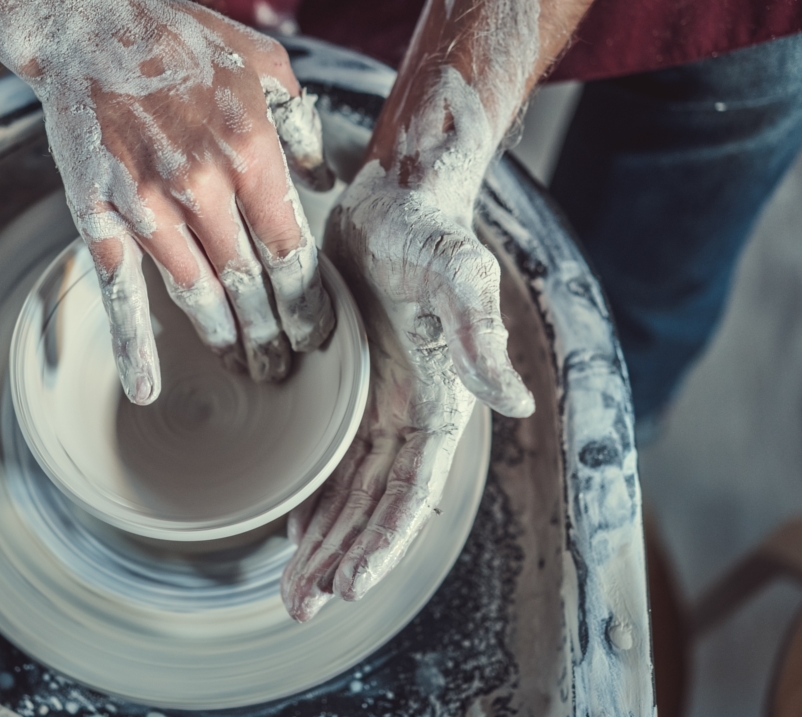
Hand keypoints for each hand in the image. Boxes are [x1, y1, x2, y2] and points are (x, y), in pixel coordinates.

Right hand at [0, 0, 334, 404]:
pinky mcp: (100, 213)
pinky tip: (145, 386)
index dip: (306, 300)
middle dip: (272, 332)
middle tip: (285, 365)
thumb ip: (301, 125)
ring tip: (247, 368)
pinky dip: (132, 343)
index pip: (288, 250)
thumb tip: (325, 178)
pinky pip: (120, 289)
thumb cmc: (184, 41)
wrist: (91, 24)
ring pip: (196, 293)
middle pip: (248, 283)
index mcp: (250, 150)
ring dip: (226, 339)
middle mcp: (202, 185)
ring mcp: (146, 204)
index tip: (317, 329)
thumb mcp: (265, 65)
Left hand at [280, 68, 534, 621]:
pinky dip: (316, 496)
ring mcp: (382, 403)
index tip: (344, 589)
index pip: (410, 493)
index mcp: (441, 401)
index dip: (380, 544)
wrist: (395, 195)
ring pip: (351, 490)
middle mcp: (414, 413)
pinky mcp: (354, 387)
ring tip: (290, 586)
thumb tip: (511, 404)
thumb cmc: (426, 230)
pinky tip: (295, 526)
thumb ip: (478, 332)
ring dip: (324, 539)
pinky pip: (336, 457)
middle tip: (296, 605)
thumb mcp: (454, 270)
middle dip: (342, 559)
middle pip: (375, 505)